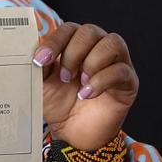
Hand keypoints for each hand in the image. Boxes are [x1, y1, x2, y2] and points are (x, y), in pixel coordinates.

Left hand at [35, 22, 137, 150]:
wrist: (73, 133)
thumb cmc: (59, 103)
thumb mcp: (41, 82)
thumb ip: (39, 65)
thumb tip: (33, 50)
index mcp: (75, 43)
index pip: (68, 29)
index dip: (54, 41)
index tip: (41, 60)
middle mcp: (97, 47)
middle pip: (90, 31)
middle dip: (73, 53)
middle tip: (64, 77)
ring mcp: (116, 62)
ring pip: (112, 43)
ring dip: (91, 62)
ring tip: (80, 83)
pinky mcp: (128, 81)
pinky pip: (121, 70)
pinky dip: (101, 81)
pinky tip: (87, 95)